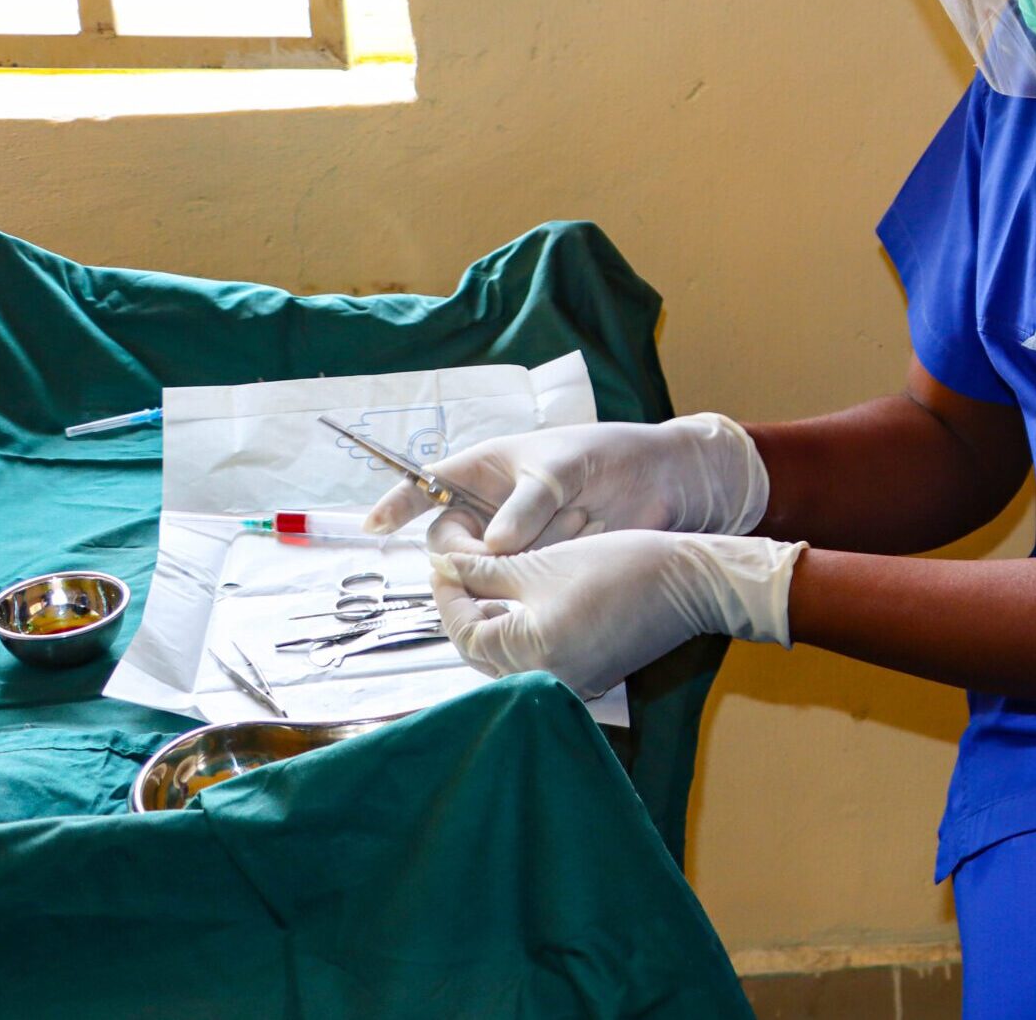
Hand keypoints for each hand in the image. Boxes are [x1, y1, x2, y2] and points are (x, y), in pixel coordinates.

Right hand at [365, 414, 770, 554]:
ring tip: (568, 528)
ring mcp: (514, 540)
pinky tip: (575, 550)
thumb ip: (529, 503)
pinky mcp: (540, 565)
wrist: (663, 481)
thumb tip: (495, 545)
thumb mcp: (564, 468)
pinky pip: (522, 581)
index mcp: (484, 470)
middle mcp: (490, 508)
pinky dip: (541, 573)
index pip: (426, 486)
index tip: (373, 525)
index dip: (396, 504)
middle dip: (469, 552)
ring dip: (518, 560)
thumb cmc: (608, 455)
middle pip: (451, 542)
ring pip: (488, 567)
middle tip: (501, 553)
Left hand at [427, 530, 807, 698]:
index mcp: (531, 651)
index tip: (441, 562)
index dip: (447, 593)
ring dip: (492, 625)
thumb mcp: (542, 563)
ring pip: (506, 660)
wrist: (689, 584)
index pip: (463, 629)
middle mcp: (547, 679)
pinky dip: (522, 637)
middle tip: (457, 573)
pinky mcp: (588, 678)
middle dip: (465, 611)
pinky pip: (536, 663)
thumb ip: (485, 570)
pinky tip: (521, 606)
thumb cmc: (624, 567)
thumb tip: (444, 565)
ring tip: (486, 586)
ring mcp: (570, 684)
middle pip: (481, 652)